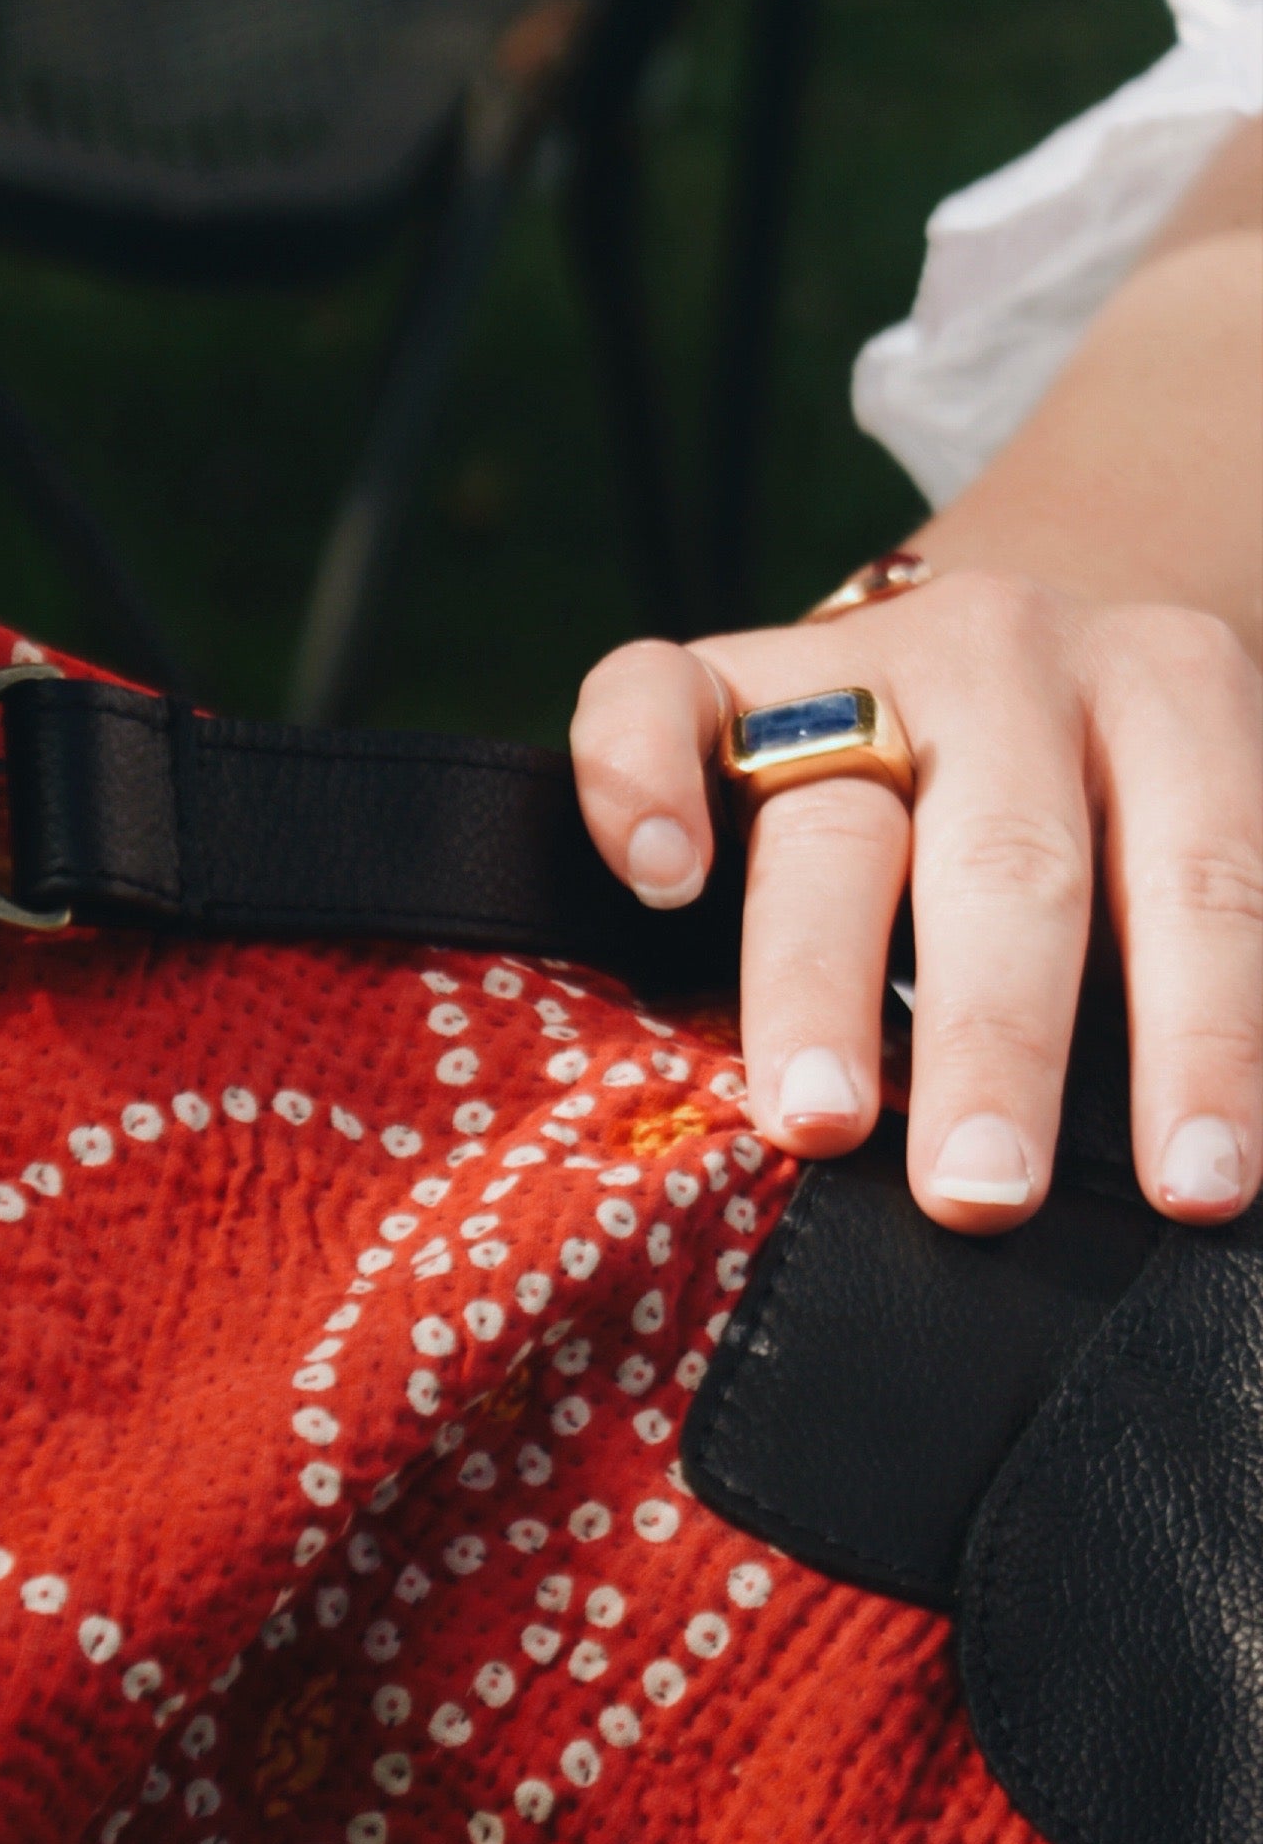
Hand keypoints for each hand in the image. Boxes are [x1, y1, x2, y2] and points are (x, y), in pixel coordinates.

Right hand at [569, 568, 1262, 1229]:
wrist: (1024, 652)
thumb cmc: (1116, 815)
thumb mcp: (1183, 858)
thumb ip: (1182, 964)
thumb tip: (1190, 1173)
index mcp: (1173, 694)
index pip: (1201, 879)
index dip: (1205, 1035)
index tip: (1196, 1187)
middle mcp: (1015, 657)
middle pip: (1005, 861)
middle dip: (997, 1041)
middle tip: (984, 1191)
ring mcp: (858, 659)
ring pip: (828, 824)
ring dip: (818, 985)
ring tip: (818, 1121)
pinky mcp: (726, 671)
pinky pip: (650, 699)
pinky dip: (638, 782)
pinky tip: (660, 880)